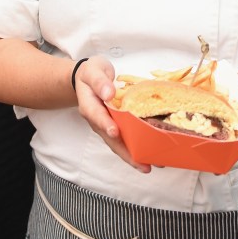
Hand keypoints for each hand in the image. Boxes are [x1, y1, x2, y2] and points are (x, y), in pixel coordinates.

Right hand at [74, 57, 151, 172]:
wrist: (87, 77)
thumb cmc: (91, 73)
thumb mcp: (93, 71)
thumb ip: (100, 81)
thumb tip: (109, 92)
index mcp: (89, 106)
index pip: (97, 117)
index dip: (106, 125)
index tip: (115, 132)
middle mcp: (97, 120)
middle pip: (110, 139)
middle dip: (126, 153)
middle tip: (143, 165)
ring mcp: (106, 125)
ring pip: (118, 144)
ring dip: (133, 156)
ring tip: (149, 167)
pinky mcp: (115, 126)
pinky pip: (124, 139)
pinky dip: (135, 148)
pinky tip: (149, 155)